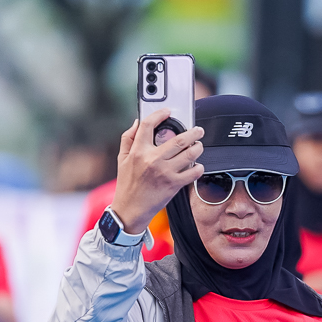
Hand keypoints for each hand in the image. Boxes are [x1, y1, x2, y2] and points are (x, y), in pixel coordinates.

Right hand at [111, 110, 203, 234]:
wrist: (130, 210)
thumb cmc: (127, 185)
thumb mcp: (122, 159)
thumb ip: (128, 139)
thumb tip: (137, 122)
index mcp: (138, 151)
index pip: (149, 125)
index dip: (159, 114)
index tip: (167, 112)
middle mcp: (152, 160)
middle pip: (178, 139)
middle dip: (192, 132)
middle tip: (198, 131)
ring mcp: (164, 172)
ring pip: (188, 154)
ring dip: (198, 148)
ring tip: (199, 146)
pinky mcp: (173, 185)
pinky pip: (192, 173)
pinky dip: (198, 168)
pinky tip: (198, 166)